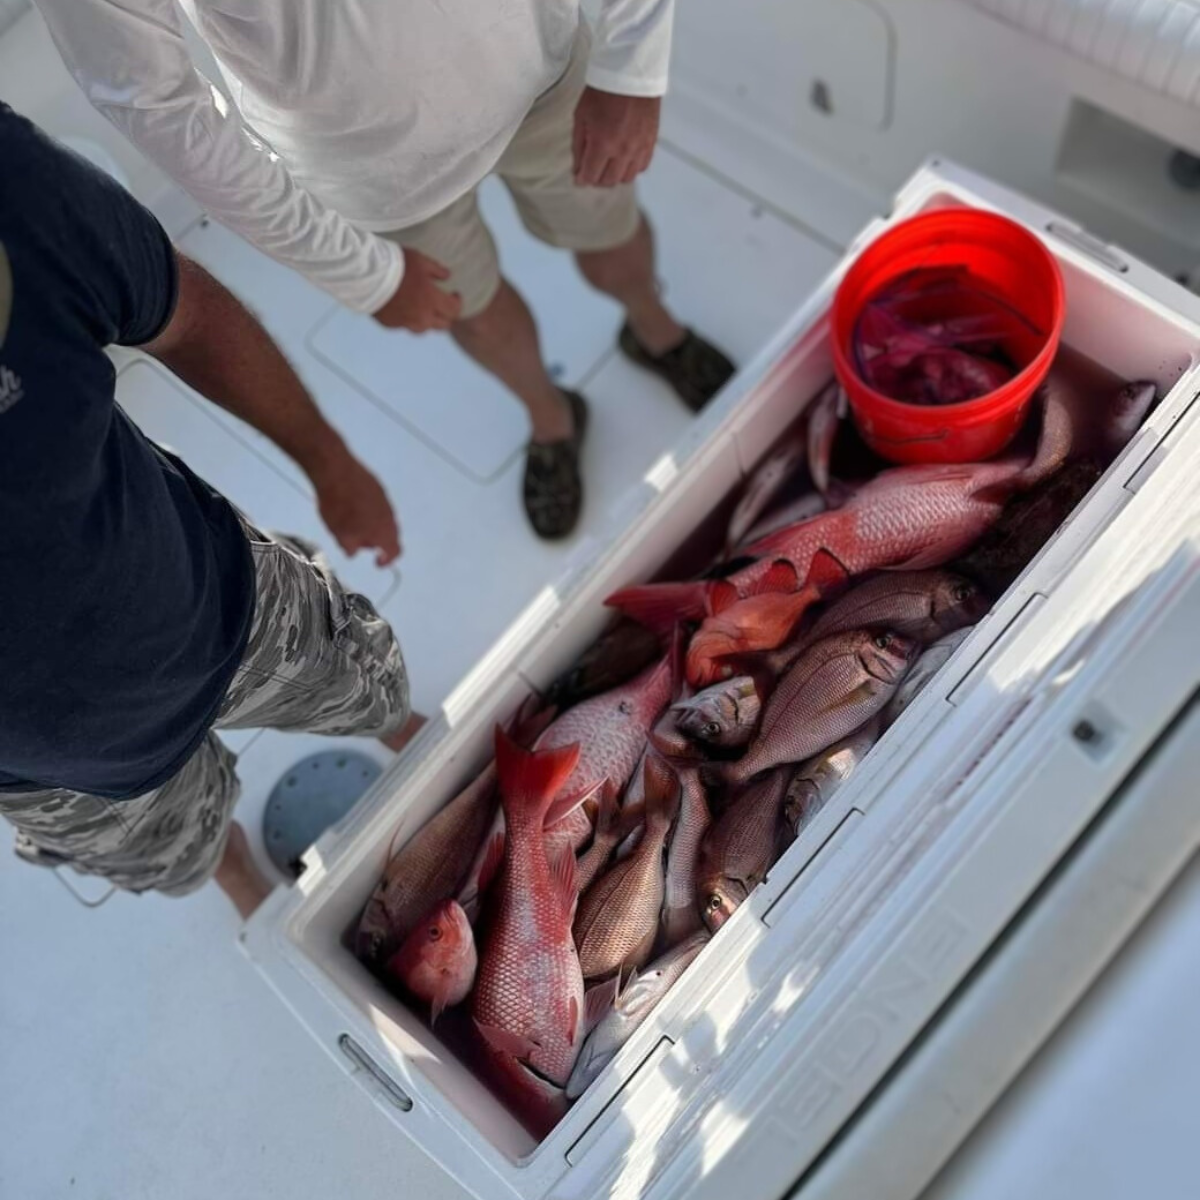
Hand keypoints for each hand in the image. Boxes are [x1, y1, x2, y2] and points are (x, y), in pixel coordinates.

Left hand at [310, 450, 401, 566]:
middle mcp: (390, 516)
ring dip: (372, 525)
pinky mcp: (377, 485)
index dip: (387, 560)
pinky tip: (352, 507)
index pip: (395, 551)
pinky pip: (377, 504)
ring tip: (352, 524)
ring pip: (384, 518)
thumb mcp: (340, 535)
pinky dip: (368, 511)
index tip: (376, 562)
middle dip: (377, 541)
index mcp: (385, 531)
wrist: (335, 471)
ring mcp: (385, 499)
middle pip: (390, 534)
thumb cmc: (338, 508)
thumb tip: (355, 551)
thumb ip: (350, 547)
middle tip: (359, 542)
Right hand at [373, 249, 461, 331]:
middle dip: (446, 315)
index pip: (454, 310)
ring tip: (425, 309)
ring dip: (428, 320)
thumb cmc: (396, 265)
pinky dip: (408, 319)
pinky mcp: (392, 325)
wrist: (367, 276)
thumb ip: (436, 270)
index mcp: (432, 300)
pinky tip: (405, 309)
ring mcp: (406, 323)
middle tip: (443, 305)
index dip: (458, 303)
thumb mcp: (420, 260)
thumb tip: (447, 276)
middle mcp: (422, 316)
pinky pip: (405, 326)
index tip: (455, 295)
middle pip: (443, 325)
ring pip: (425, 329)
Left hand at [573, 88, 660, 186]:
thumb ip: (578, 146)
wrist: (629, 73)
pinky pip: (641, 167)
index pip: (590, 176)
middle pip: (608, 181)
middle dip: (597, 179)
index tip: (579, 176)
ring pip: (626, 178)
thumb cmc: (603, 91)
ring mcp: (639, 148)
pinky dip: (631, 168)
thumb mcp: (581, 117)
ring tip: (608, 164)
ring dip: (615, 175)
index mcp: (602, 143)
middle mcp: (622, 150)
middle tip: (592, 169)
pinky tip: (624, 159)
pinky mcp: (650, 142)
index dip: (582, 179)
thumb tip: (578, 169)